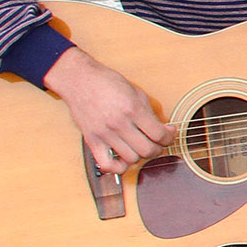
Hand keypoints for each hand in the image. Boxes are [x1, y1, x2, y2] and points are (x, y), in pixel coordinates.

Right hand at [45, 46, 172, 173]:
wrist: (78, 80)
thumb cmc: (107, 82)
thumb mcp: (135, 92)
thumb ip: (149, 112)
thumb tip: (164, 130)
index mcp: (132, 109)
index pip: (158, 134)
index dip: (169, 137)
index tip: (168, 134)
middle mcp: (119, 123)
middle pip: (147, 150)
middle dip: (158, 149)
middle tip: (157, 143)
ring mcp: (104, 133)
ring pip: (131, 158)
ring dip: (140, 156)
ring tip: (140, 147)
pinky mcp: (91, 140)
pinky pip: (107, 165)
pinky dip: (118, 167)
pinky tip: (123, 159)